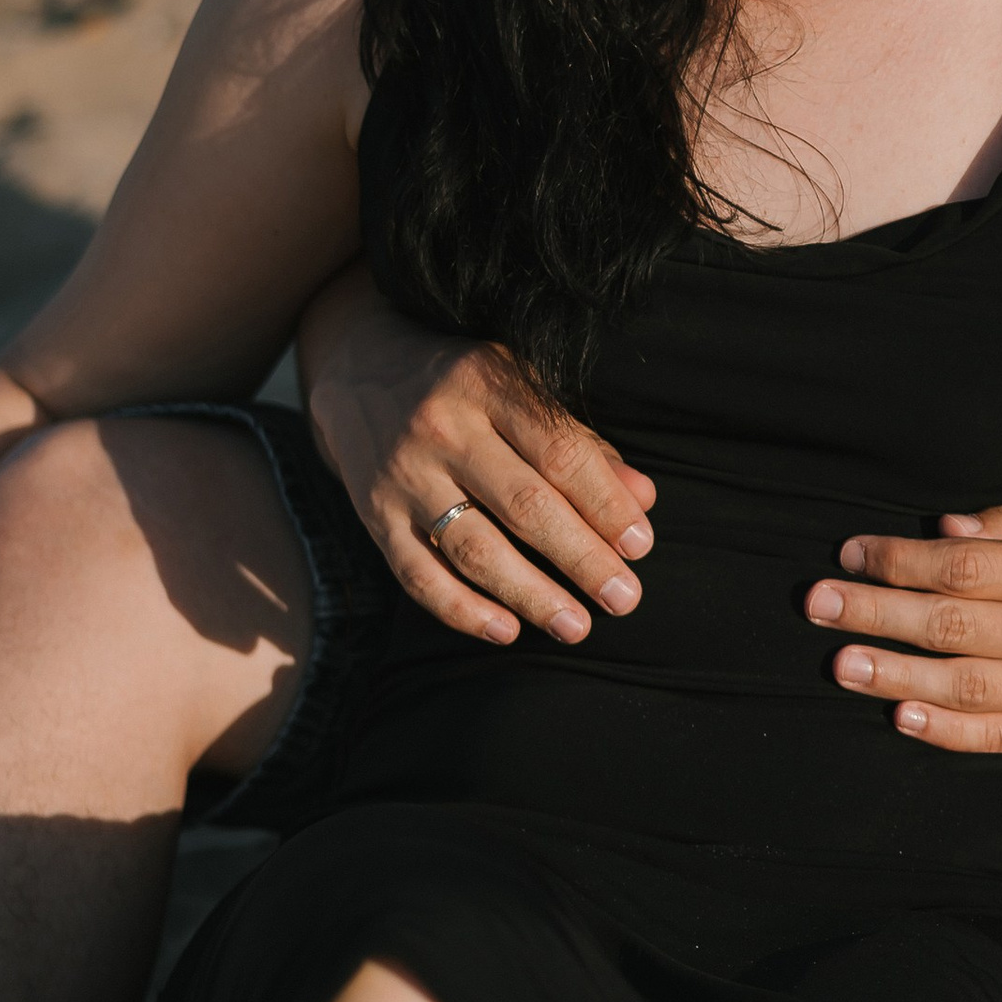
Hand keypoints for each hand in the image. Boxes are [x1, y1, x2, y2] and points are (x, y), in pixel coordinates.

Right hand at [303, 293, 655, 647]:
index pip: (559, 453)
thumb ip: (581, 443)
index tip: (639, 546)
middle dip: (580, 559)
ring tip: (576, 627)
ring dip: (530, 594)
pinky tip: (506, 631)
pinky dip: (462, 610)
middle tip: (623, 599)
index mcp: (489, 386)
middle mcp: (443, 429)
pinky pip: (418, 575)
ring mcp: (404, 476)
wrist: (359, 370)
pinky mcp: (374, 516)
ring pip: (473, 548)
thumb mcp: (521, 387)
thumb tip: (642, 499)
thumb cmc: (464, 385)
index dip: (604, 503)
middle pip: (523, 505)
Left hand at [802, 501, 1001, 758]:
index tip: (853, 552)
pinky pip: (994, 737)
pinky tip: (900, 717)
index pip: (965, 567)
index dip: (901, 560)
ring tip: (841, 663)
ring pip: (963, 684)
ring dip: (895, 674)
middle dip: (877, 612)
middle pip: (952, 623)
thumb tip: (944, 531)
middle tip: (819, 603)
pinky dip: (945, 731)